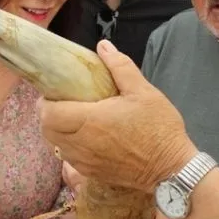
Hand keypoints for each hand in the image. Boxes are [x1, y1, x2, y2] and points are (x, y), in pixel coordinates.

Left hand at [39, 40, 197, 190]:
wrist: (172, 169)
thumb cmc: (159, 128)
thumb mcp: (143, 91)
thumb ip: (120, 67)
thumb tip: (103, 45)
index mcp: (90, 120)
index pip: (48, 113)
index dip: (46, 101)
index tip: (55, 91)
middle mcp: (81, 144)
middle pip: (46, 130)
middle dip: (48, 115)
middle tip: (62, 102)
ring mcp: (85, 162)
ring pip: (55, 146)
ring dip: (57, 131)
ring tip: (71, 118)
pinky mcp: (92, 173)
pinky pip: (68, 159)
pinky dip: (68, 146)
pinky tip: (84, 137)